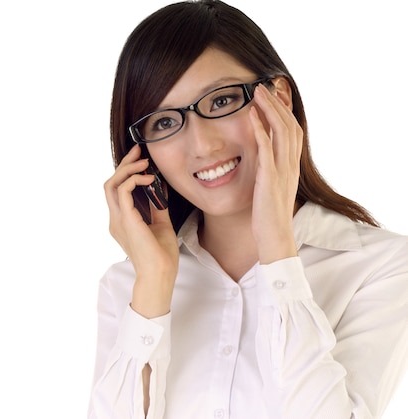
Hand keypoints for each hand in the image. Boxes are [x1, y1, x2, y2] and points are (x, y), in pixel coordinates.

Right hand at [103, 144, 178, 317]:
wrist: (160, 273)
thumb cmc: (161, 255)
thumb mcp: (161, 224)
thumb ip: (157, 206)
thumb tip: (160, 187)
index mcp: (122, 221)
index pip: (117, 190)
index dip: (126, 171)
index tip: (140, 158)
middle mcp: (116, 219)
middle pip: (111, 183)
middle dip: (124, 164)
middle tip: (138, 151)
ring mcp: (118, 220)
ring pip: (112, 185)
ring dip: (127, 169)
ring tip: (143, 162)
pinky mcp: (126, 220)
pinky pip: (123, 192)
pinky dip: (134, 181)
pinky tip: (149, 179)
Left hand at [248, 82, 302, 263]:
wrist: (275, 237)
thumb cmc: (269, 216)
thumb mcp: (272, 188)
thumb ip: (270, 171)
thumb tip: (262, 160)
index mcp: (291, 166)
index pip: (292, 130)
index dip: (285, 110)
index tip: (276, 93)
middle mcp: (290, 164)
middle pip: (289, 124)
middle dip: (279, 103)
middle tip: (266, 84)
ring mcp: (282, 170)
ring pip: (281, 131)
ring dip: (270, 109)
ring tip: (258, 91)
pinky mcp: (270, 178)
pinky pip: (266, 148)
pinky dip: (260, 130)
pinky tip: (251, 116)